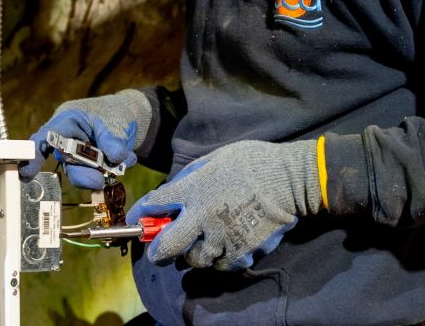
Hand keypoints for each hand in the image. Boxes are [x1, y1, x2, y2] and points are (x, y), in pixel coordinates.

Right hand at [19, 89, 152, 188]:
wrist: (122, 120)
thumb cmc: (108, 115)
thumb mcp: (110, 121)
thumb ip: (112, 139)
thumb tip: (116, 158)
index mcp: (64, 124)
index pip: (44, 139)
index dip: (33, 156)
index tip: (27, 172)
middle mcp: (65, 145)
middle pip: (65, 163)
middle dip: (82, 175)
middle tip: (98, 181)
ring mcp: (75, 160)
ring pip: (80, 174)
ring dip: (100, 175)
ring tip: (123, 164)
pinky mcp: (88, 171)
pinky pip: (96, 176)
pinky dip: (113, 172)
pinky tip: (129, 160)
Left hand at [127, 139, 322, 270]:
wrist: (289, 179)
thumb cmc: (251, 162)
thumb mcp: (213, 159)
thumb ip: (190, 177)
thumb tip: (173, 193)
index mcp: (194, 188)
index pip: (155, 204)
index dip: (139, 215)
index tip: (134, 221)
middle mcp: (202, 215)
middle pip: (167, 246)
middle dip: (157, 251)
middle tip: (158, 251)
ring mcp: (222, 236)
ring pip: (195, 260)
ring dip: (193, 255)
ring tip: (200, 243)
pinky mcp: (241, 251)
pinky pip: (221, 265)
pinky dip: (219, 259)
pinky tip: (224, 246)